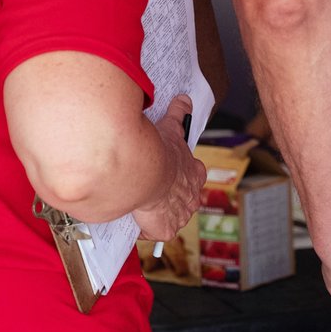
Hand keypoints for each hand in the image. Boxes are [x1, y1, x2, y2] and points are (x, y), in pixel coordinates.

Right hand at [133, 95, 205, 240]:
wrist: (148, 172)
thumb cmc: (161, 150)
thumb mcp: (172, 128)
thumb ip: (179, 114)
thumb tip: (185, 99)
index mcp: (194, 174)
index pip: (193, 177)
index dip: (182, 176)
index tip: (170, 173)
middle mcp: (192, 197)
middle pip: (184, 200)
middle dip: (172, 197)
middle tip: (153, 191)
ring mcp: (180, 215)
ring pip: (171, 217)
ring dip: (160, 213)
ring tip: (142, 206)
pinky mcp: (166, 230)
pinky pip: (156, 232)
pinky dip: (146, 228)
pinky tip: (136, 219)